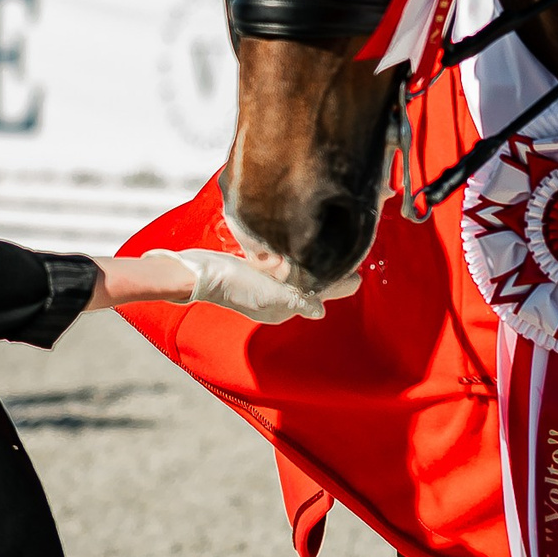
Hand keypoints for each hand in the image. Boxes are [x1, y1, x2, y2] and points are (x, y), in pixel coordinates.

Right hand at [149, 249, 360, 323]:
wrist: (198, 272)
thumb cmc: (235, 284)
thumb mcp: (270, 295)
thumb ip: (298, 301)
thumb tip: (321, 312)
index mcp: (281, 309)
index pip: (316, 296)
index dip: (336, 285)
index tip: (358, 275)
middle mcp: (274, 299)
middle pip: (308, 285)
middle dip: (328, 273)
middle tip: (353, 258)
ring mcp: (263, 285)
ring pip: (295, 274)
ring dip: (313, 264)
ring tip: (334, 249)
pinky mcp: (252, 269)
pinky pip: (278, 265)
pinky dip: (291, 257)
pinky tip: (301, 245)